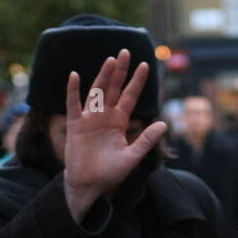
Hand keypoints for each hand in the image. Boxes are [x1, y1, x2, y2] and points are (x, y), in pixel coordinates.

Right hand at [63, 49, 166, 222]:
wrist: (89, 186)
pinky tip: (75, 76)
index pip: (129, 96)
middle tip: (126, 52)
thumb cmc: (110, 173)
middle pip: (114, 88)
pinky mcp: (76, 125)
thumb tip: (164, 124)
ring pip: (97, 92)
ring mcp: (90, 118)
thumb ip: (146, 141)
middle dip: (120, 71)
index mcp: (119, 121)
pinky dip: (73, 91)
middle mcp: (105, 115)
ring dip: (103, 76)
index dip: (137, 82)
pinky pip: (74, 105)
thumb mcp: (131, 157)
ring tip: (110, 60)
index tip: (145, 65)